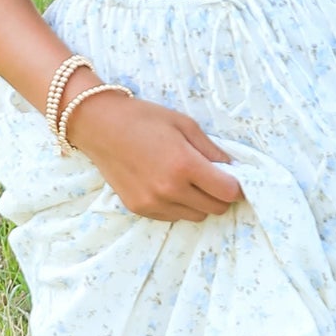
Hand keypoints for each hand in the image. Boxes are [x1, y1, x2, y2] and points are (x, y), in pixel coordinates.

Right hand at [63, 90, 243, 221]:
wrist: (99, 126)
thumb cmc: (144, 119)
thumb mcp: (184, 124)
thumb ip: (212, 149)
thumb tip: (234, 169)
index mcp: (185, 165)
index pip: (228, 192)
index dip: (236, 186)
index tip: (233, 178)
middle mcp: (170, 189)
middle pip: (216, 208)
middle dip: (220, 195)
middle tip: (212, 178)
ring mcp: (154, 203)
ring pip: (196, 216)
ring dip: (199, 202)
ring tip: (187, 180)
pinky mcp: (141, 210)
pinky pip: (174, 216)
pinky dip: (179, 206)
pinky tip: (167, 185)